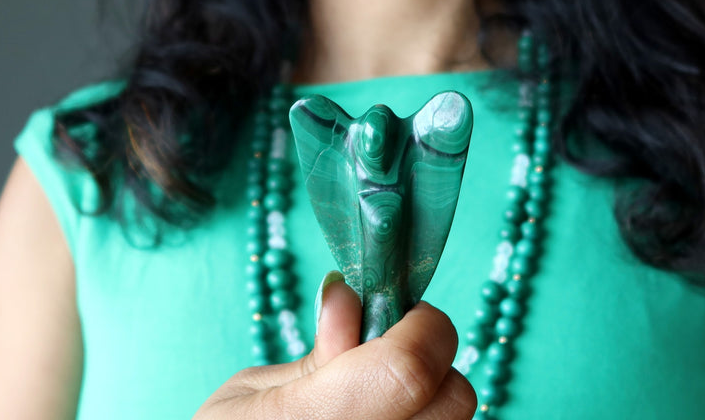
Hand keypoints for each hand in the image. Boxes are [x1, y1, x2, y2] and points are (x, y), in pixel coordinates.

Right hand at [194, 276, 476, 418]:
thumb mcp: (250, 392)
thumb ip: (317, 351)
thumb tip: (352, 296)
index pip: (410, 367)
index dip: (419, 325)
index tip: (398, 308)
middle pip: (454, 398)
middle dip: (432, 359)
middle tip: (386, 350)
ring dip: (428, 396)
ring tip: (376, 393)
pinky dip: (419, 418)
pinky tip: (380, 415)